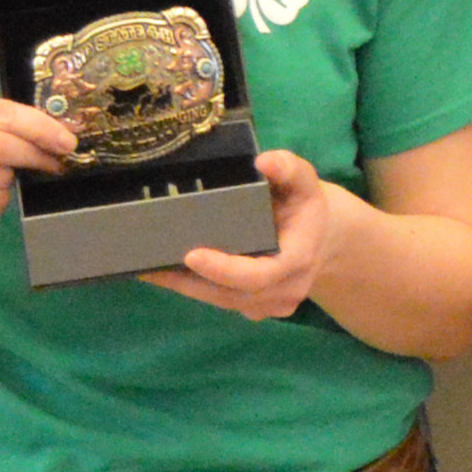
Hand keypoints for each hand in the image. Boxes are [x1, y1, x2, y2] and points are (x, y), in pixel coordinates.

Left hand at [150, 148, 337, 322]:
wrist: (322, 237)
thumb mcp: (304, 181)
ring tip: (148, 268)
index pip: (260, 275)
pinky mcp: (256, 310)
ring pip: (222, 302)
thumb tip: (263, 161)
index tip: (191, 254)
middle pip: (232, 295)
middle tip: (151, 263)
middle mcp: (287, 290)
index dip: (224, 269)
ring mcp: (272, 306)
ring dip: (185, 287)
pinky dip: (193, 289)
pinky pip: (221, 303)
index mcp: (299, 259)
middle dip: (190, 281)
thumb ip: (289, 168)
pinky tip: (165, 273)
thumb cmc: (305, 205)